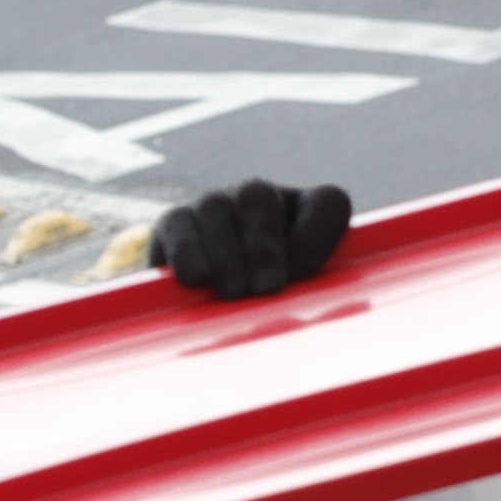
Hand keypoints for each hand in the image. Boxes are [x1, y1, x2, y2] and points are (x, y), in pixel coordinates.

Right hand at [149, 177, 351, 301]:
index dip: (318, 235)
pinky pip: (180, 226)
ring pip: (216, 208)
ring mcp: (212, 204)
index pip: (327, 203)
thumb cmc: (262, 302)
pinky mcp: (173, 221)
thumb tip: (277, 296)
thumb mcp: (293, 294)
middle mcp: (257, 197)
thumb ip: (302, 288)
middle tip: (266, 288)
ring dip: (227, 253)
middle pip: (258, 198)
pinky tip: (197, 279)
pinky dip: (188, 252)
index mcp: (304, 209)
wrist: (203, 303)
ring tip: (232, 292)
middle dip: (263, 246)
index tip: (303, 275)